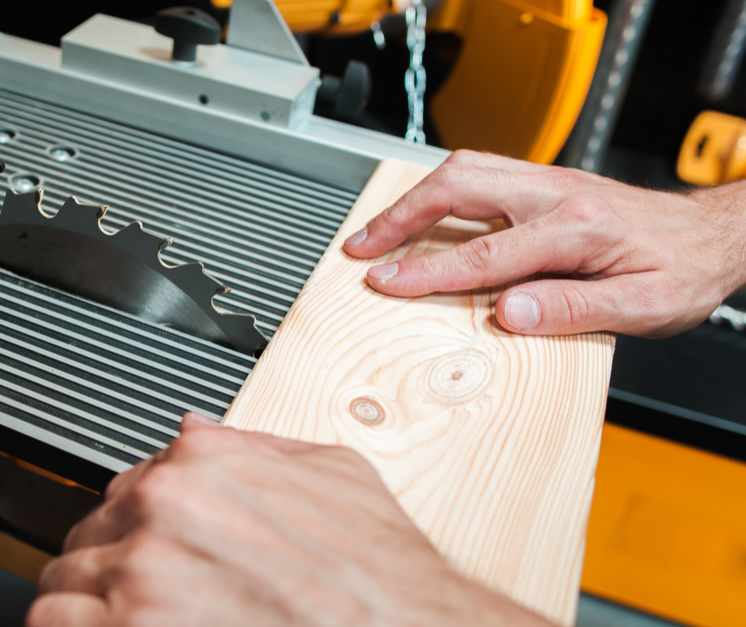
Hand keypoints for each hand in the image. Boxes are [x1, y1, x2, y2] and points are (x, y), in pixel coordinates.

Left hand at [27, 414, 551, 626]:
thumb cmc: (380, 575)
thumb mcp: (334, 473)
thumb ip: (252, 446)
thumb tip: (194, 427)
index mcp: (198, 465)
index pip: (126, 487)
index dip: (137, 525)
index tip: (147, 548)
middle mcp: (160, 513)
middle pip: (89, 535)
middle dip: (108, 566)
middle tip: (140, 597)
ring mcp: (141, 579)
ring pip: (60, 585)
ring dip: (82, 605)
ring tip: (116, 622)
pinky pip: (55, 624)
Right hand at [341, 151, 745, 337]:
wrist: (714, 236)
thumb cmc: (682, 271)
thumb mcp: (643, 307)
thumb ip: (574, 309)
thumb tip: (509, 314)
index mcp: (576, 229)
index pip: (484, 253)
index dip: (426, 270)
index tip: (385, 282)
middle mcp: (555, 195)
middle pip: (458, 187)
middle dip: (400, 217)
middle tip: (361, 247)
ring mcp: (548, 183)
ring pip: (464, 170)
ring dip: (414, 199)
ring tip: (379, 231)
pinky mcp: (546, 184)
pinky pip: (479, 173)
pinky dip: (439, 192)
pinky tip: (426, 213)